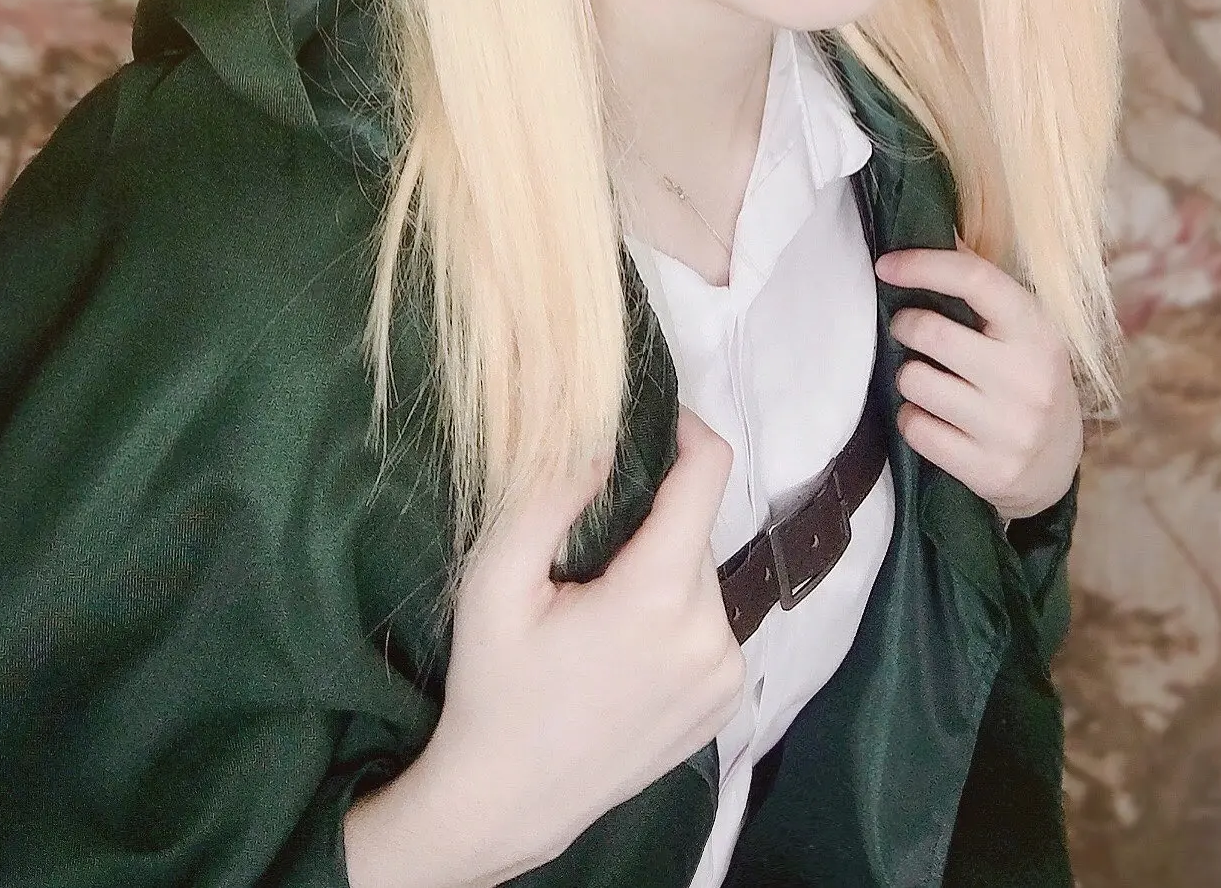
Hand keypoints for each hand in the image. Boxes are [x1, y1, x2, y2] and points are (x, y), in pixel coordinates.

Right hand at [420, 405, 745, 877]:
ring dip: (662, 565)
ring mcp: (725, 674)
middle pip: (695, 527)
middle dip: (650, 515)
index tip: (650, 419)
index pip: (708, 473)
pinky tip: (624, 645)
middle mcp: (711, 633)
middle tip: (588, 543)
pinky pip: (709, 621)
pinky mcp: (726, 702)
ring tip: (598, 603)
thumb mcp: (496, 581)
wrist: (509, 801)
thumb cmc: (494, 685)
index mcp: (659, 596)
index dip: (684, 430)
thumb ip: (550, 497)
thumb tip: (602, 436)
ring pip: (702, 573)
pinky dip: (675, 612)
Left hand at [876, 239, 1082, 521]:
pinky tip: (934, 417)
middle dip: (904, 325)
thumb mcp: (1023, 331)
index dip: (923, 264)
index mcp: (1038, 331)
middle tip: (907, 329)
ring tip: (928, 378)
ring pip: (914, 381)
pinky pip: (914, 428)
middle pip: (930, 332)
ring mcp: (1009, 428)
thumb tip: (935, 230)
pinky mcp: (987, 470)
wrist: (1055, 466)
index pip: (976, 280)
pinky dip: (912, 418)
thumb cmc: (1026, 378)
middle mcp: (1028, 378)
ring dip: (907, 375)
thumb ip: (983, 289)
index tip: (885, 265)